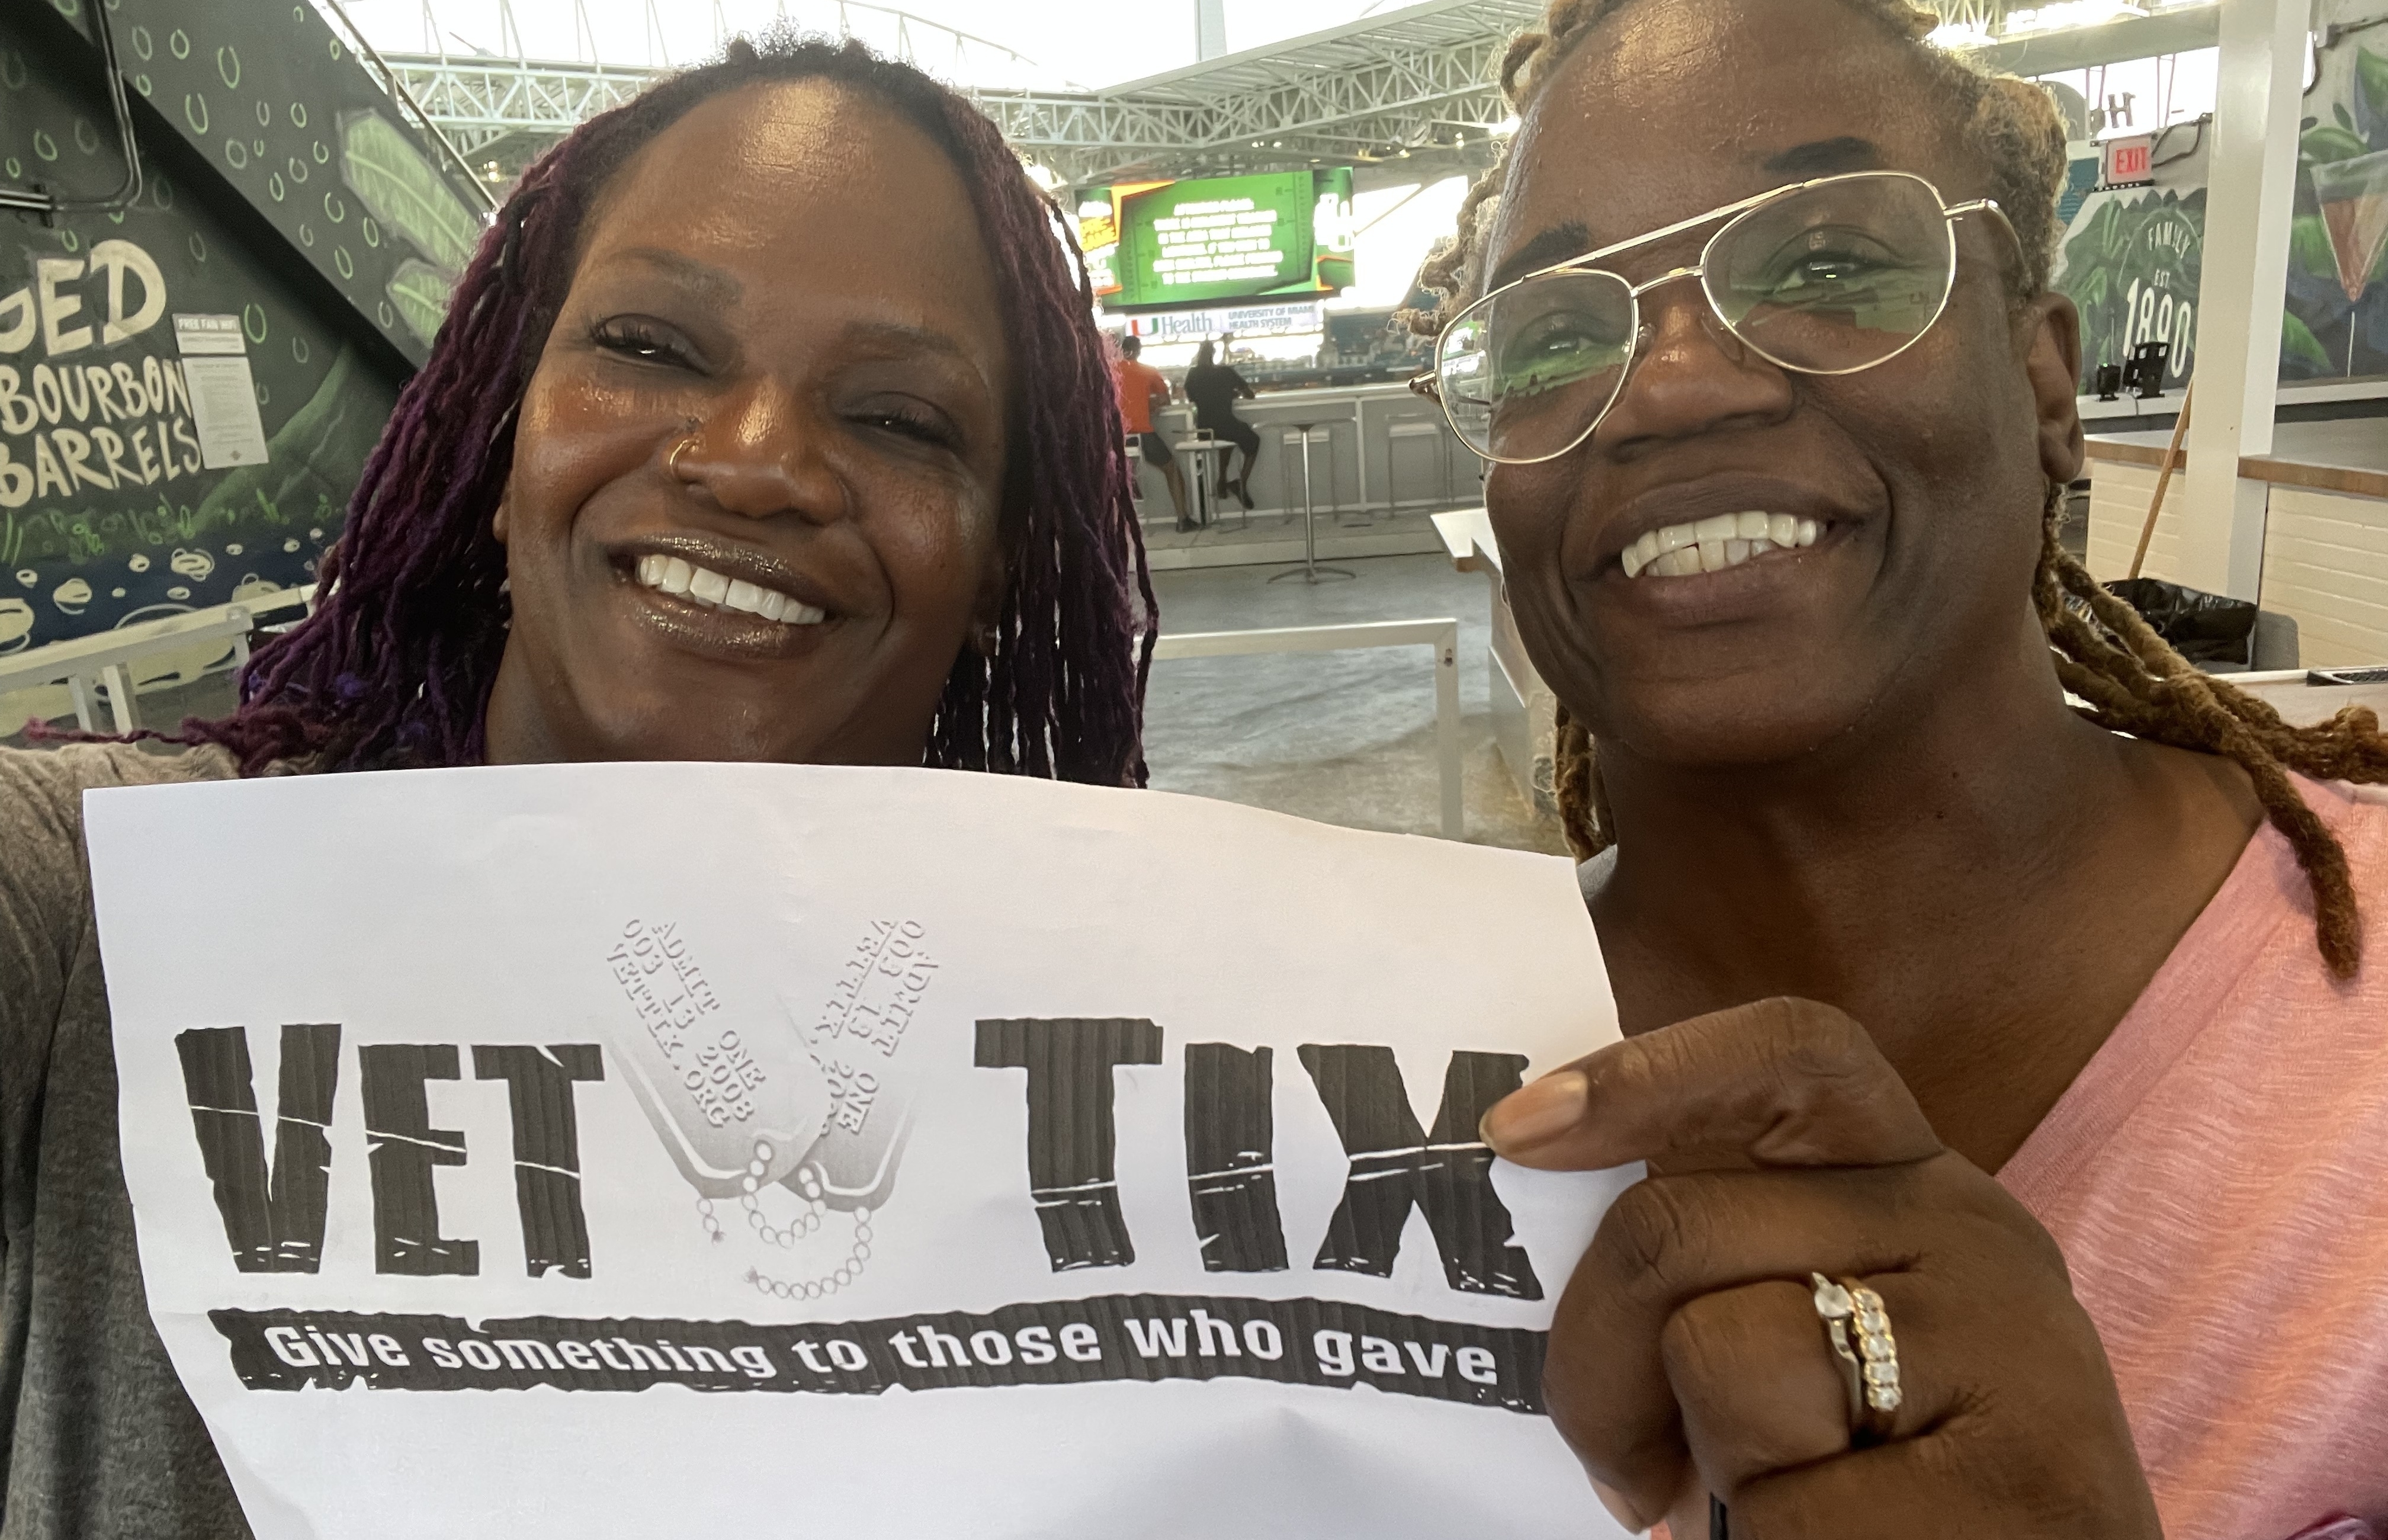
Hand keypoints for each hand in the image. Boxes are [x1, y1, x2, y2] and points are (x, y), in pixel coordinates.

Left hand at [1484, 997, 2160, 1537]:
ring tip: (1784, 1507)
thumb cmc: (1898, 1490)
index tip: (1515, 1131)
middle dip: (1593, 1364)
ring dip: (1710, 1465)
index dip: (1645, 1071)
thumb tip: (1543, 1194)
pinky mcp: (2024, 1481)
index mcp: (1922, 1189)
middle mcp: (1978, 1236)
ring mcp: (2016, 1348)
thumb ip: (1729, 1264)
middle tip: (1620, 1470)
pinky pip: (1785, 1502)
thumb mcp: (1827, 1343)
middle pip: (1678, 1223)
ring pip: (1721, 1352)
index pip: (1794, 1055)